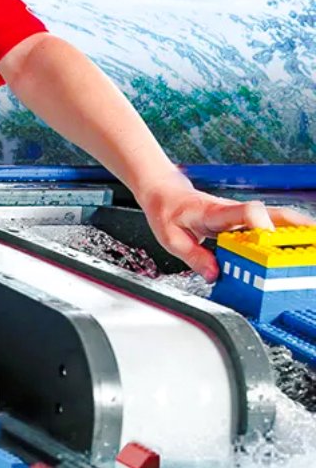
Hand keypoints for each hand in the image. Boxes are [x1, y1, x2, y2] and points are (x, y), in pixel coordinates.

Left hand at [136, 175, 314, 279]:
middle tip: (312, 245)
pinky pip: (272, 225)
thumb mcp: (170, 238)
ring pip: (277, 218)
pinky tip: (304, 244)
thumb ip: (194, 257)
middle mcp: (233, 212)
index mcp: (214, 213)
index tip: (270, 236)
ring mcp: (242, 216)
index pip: (242, 212)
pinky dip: (291, 233)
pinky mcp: (245, 221)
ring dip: (300, 230)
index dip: (260, 222)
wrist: (166, 193)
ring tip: (314, 247)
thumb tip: (215, 274)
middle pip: (272, 214)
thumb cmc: (168, 212)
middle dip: (296, 227)